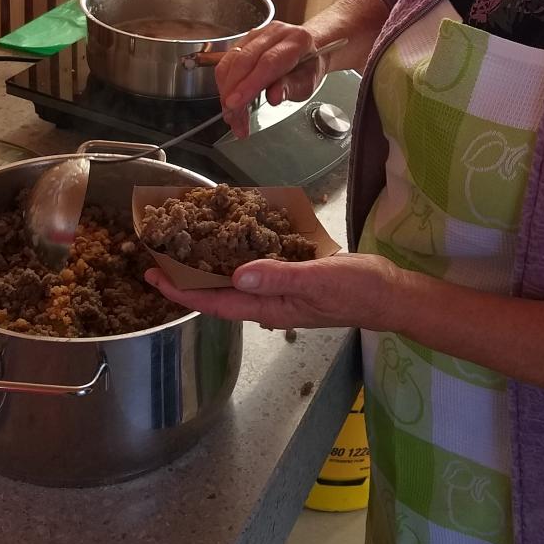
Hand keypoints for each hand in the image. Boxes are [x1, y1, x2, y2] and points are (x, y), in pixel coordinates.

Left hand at [145, 253, 409, 331]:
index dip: (181, 290)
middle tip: (159, 253)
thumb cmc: (358, 290)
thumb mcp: (319, 280)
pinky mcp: (293, 278)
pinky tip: (233, 236)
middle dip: (186, 277)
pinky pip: (256, 268)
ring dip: (207, 265)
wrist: (390, 294)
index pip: (214, 303)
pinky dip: (237, 254)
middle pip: (217, 294)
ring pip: (234, 281)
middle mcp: (268, 302)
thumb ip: (278, 277)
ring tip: (185, 242)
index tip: (153, 275)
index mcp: (269, 307)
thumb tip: (236, 276)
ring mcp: (281, 292)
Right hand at [214, 23, 322, 138]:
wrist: (310, 51)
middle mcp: (275, 33)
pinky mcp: (245, 41)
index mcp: (297, 41)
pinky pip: (227, 60)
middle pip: (246, 60)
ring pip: (232, 60)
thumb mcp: (308, 83)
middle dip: (233, 91)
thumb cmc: (309, 68)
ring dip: (226, 90)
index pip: (268, 62)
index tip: (236, 103)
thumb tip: (274, 97)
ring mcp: (258, 35)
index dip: (250, 84)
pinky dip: (224, 83)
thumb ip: (291, 89)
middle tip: (233, 117)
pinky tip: (229, 100)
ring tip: (232, 115)